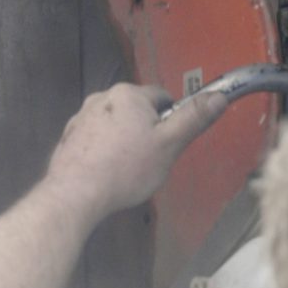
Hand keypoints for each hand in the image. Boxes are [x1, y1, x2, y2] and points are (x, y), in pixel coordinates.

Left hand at [44, 83, 227, 219]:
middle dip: (145, 131)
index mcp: (128, 94)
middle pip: (136, 110)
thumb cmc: (127, 169)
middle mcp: (101, 97)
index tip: (169, 143)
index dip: (170, 119)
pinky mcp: (68, 137)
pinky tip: (105, 172)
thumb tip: (219, 96)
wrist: (75, 193)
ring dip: (123, 140)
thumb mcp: (169, 144)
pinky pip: (95, 139)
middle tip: (149, 160)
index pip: (162, 97)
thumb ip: (193, 118)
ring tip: (125, 170)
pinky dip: (103, 151)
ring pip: (114, 125)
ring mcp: (80, 117)